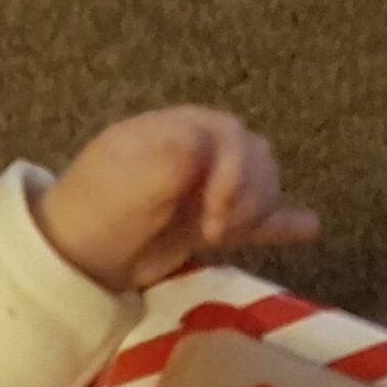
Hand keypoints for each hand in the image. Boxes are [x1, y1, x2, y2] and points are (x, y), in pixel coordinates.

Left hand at [31, 106, 319, 292]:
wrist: (76, 257)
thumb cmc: (97, 209)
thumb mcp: (128, 176)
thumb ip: (173, 157)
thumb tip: (208, 146)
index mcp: (180, 129)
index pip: (233, 136)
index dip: (234, 172)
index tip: (214, 209)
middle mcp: (201, 152)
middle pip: (257, 157)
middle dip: (248, 193)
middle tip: (215, 229)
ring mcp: (208, 188)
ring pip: (264, 184)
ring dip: (258, 209)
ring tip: (224, 235)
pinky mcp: (212, 223)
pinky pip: (260, 217)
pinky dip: (283, 222)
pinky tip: (310, 226)